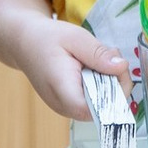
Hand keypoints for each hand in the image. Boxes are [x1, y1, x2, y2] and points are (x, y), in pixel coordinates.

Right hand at [15, 15, 132, 120]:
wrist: (24, 43)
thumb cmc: (47, 38)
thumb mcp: (76, 38)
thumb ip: (98, 54)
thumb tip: (123, 67)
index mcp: (63, 90)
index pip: (96, 109)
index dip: (116, 94)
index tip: (120, 69)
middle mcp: (64, 106)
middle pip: (102, 108)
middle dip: (116, 82)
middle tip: (110, 54)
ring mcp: (66, 108)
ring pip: (100, 104)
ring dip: (108, 81)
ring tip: (98, 57)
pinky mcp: (69, 103)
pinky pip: (92, 99)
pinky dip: (99, 83)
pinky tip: (92, 65)